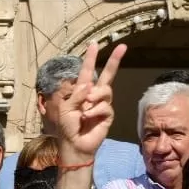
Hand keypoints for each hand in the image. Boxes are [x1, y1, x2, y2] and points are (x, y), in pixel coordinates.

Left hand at [48, 42, 125, 163]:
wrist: (75, 145)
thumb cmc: (67, 127)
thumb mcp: (66, 108)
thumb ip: (76, 95)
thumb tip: (89, 85)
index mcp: (82, 92)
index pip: (87, 72)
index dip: (91, 58)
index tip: (94, 44)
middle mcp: (94, 95)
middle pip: (107, 76)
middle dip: (114, 61)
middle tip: (122, 46)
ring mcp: (102, 105)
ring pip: (105, 91)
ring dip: (95, 96)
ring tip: (85, 107)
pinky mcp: (108, 115)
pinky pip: (105, 106)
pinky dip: (94, 111)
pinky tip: (87, 118)